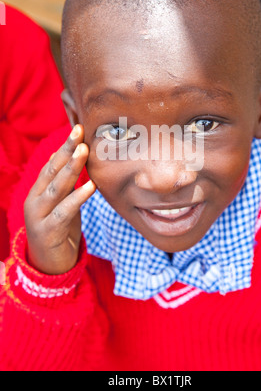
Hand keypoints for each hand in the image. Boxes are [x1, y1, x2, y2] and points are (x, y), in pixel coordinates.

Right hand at [24, 124, 95, 274]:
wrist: (48, 266)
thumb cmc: (59, 230)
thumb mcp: (63, 203)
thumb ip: (66, 183)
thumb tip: (73, 157)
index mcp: (38, 191)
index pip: (51, 164)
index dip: (64, 146)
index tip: (79, 128)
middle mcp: (35, 200)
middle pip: (52, 170)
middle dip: (66, 150)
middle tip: (80, 130)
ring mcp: (39, 216)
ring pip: (56, 187)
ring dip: (70, 168)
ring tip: (84, 151)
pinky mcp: (48, 231)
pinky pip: (65, 211)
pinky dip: (78, 198)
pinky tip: (90, 186)